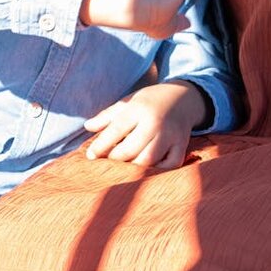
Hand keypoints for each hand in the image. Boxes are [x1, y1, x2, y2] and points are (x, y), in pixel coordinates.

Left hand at [84, 80, 206, 169]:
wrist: (183, 97)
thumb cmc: (149, 101)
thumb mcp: (127, 102)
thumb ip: (107, 116)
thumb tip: (87, 126)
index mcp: (139, 108)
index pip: (116, 129)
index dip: (101, 145)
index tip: (90, 156)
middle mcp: (155, 122)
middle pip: (131, 149)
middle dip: (116, 159)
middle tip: (108, 163)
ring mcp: (171, 135)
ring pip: (148, 160)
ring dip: (134, 168)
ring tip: (124, 169)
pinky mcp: (182, 146)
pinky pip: (168, 167)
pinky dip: (156, 172)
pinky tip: (146, 171)